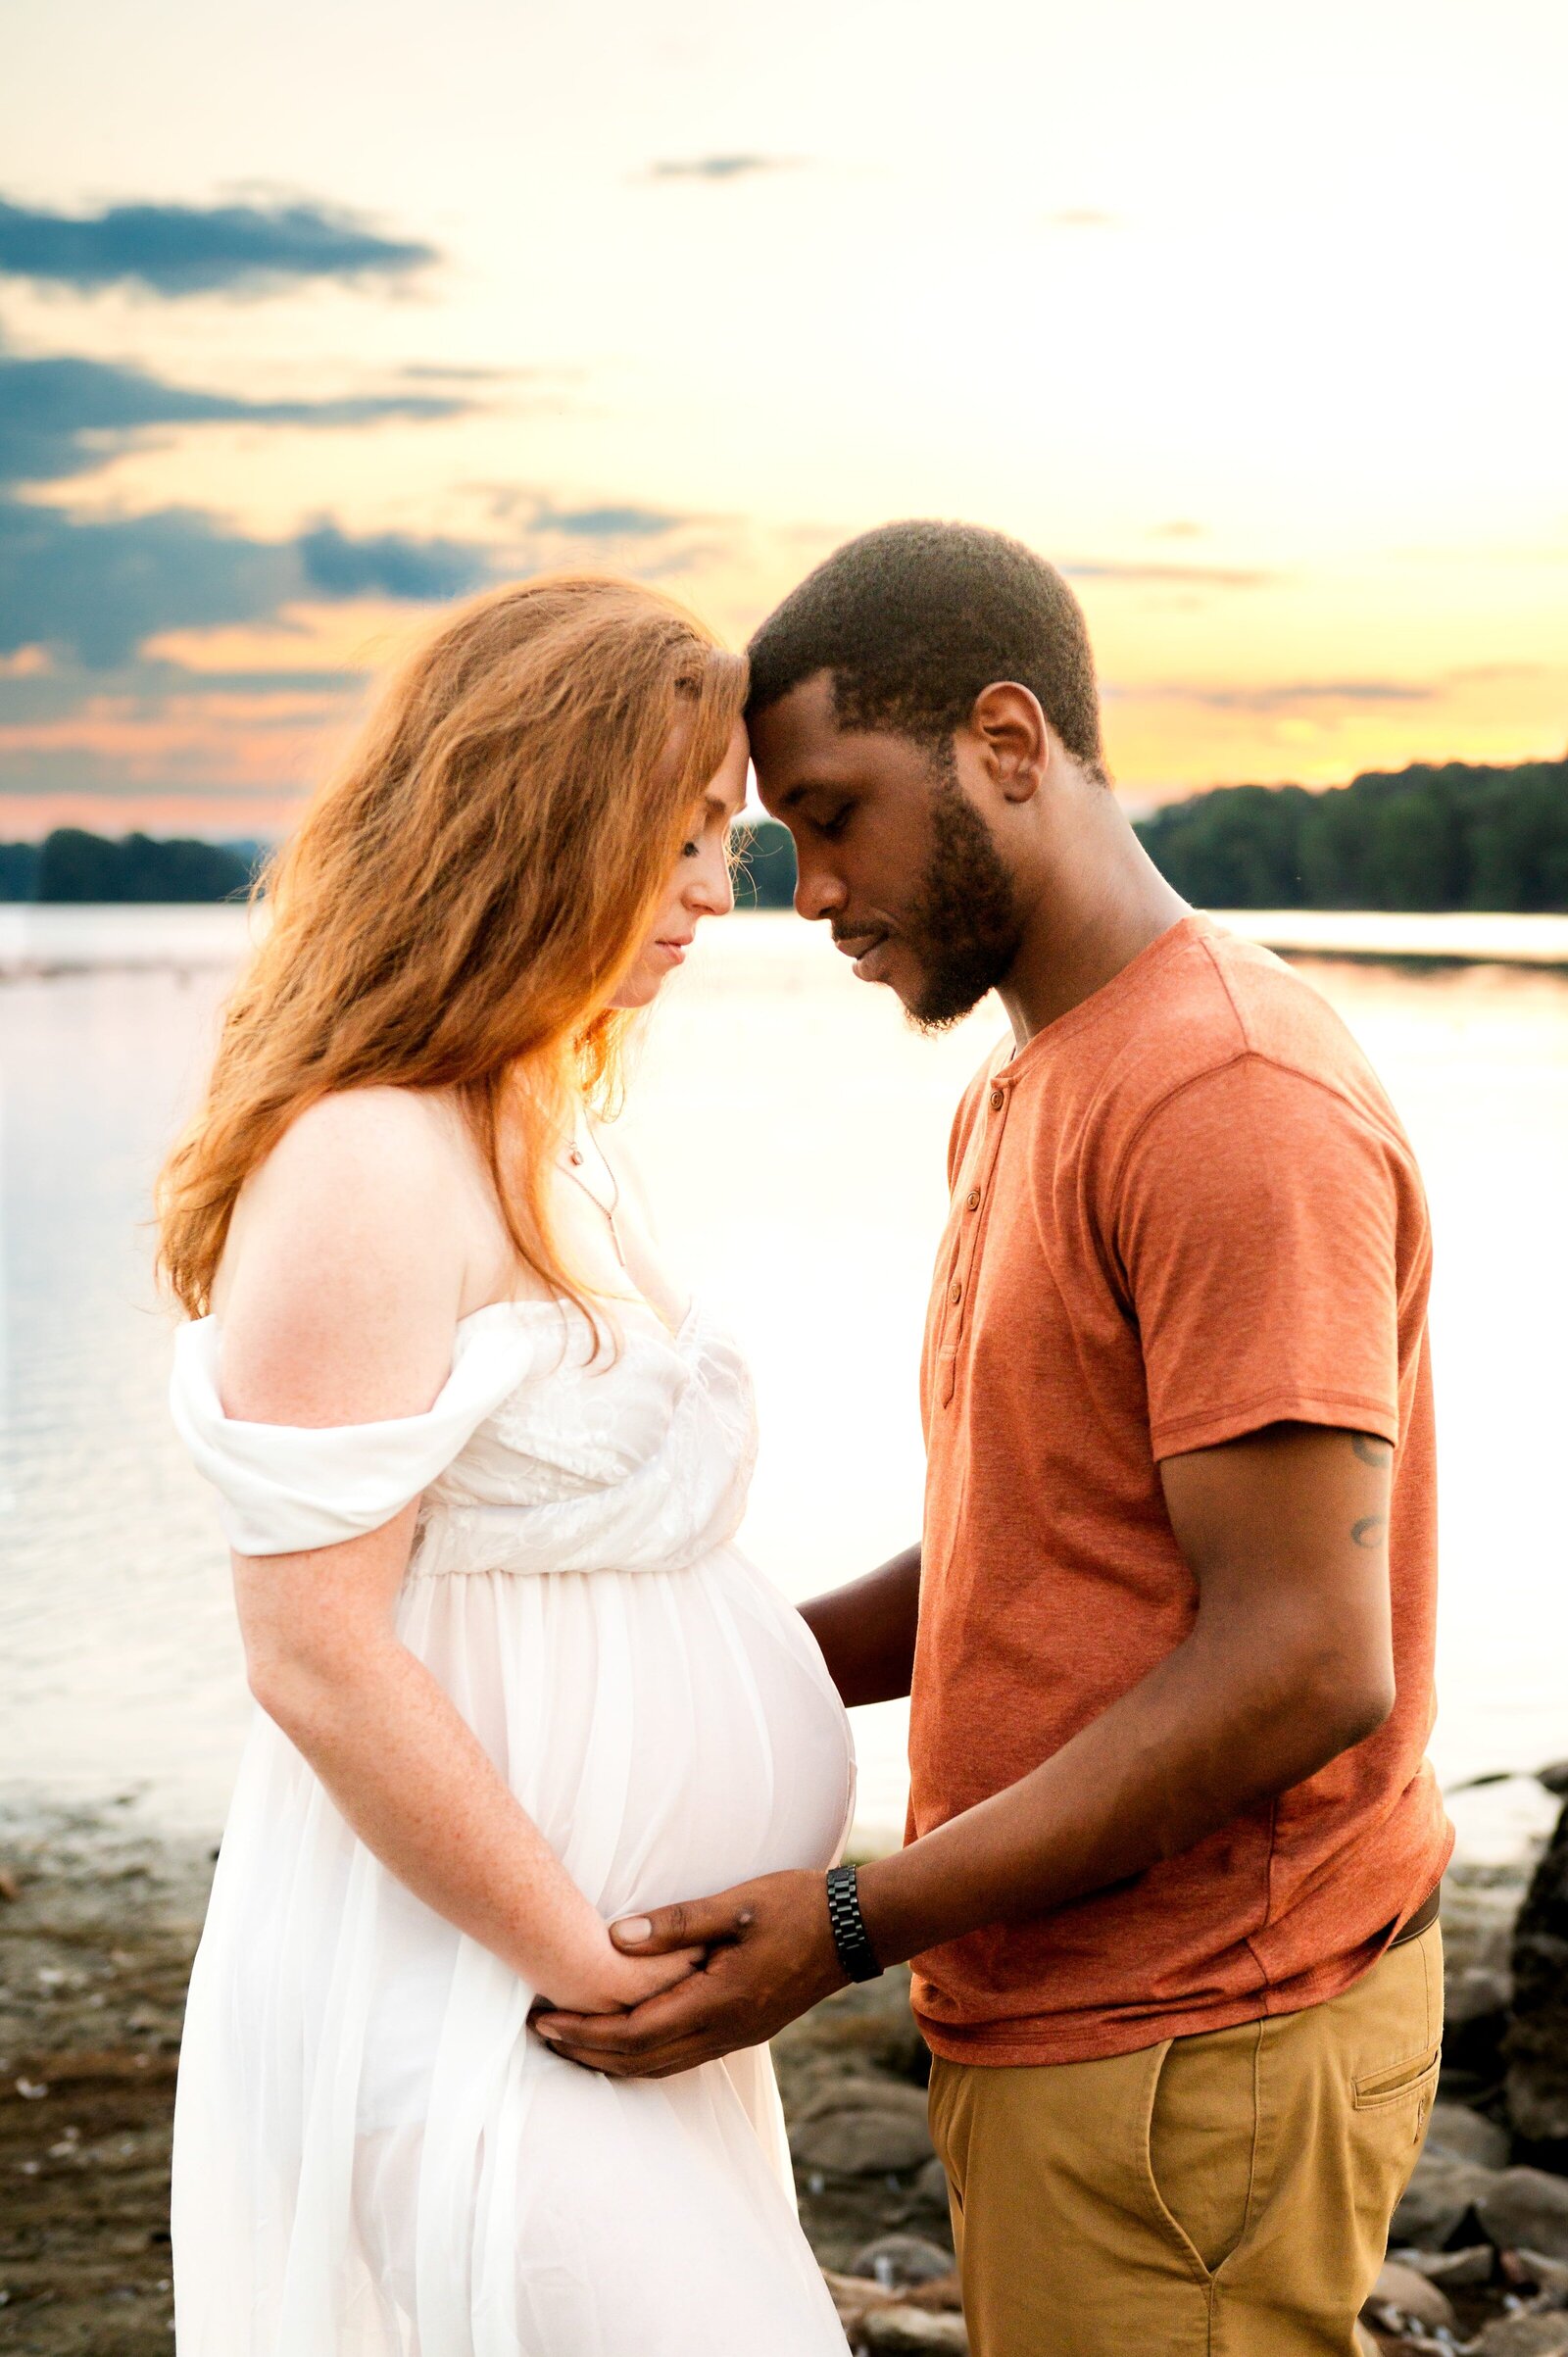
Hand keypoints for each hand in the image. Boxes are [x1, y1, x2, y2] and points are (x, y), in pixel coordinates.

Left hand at [531, 1868, 844, 2077]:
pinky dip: (642, 2057)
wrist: (855, 1929)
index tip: (542, 2019)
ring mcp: (735, 2036)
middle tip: (539, 2034)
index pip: (633, 2033)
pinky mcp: (743, 2031)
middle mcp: (723, 2031)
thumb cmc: (796, 1907)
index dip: (583, 2032)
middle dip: (585, 2052)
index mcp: (717, 2002)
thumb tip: (615, 1938)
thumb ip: (677, 1923)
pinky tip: (627, 2041)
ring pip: (659, 2067)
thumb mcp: (737, 1905)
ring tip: (571, 2043)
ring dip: (610, 2060)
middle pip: (639, 2061)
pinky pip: (680, 2059)